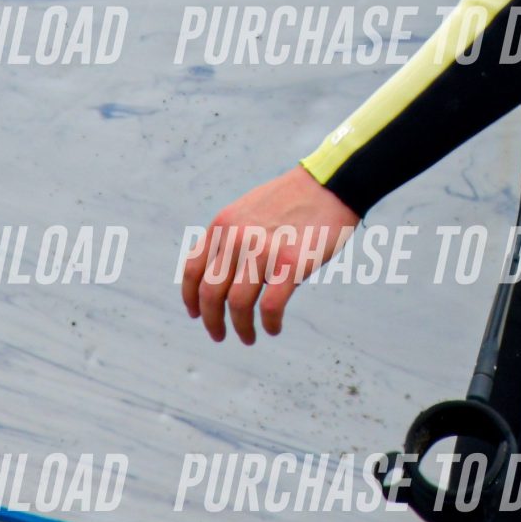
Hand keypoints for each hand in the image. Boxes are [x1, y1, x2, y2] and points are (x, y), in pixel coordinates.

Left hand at [180, 166, 359, 345]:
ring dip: (241, 328)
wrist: (330, 184)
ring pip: (238, 305)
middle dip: (212, 321)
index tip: (196, 314)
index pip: (193, 270)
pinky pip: (270, 307)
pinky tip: (273, 328)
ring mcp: (263, 251)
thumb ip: (231, 238)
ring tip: (248, 337)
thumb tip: (223, 277)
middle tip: (218, 335)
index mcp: (223, 225)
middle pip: (211, 293)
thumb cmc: (293, 199)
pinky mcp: (290, 264)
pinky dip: (269, 324)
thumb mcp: (249, 209)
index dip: (190, 298)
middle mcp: (237, 238)